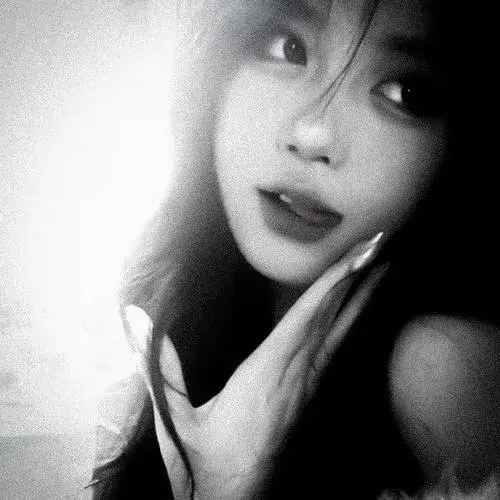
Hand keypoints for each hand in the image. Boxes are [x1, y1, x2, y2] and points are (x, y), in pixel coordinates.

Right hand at [123, 234, 386, 499]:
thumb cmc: (209, 462)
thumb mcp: (177, 420)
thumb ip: (162, 370)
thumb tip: (137, 321)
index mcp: (266, 374)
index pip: (306, 319)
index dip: (332, 284)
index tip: (357, 255)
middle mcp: (295, 376)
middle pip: (332, 319)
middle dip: (357, 279)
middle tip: (379, 246)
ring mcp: (307, 386)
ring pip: (339, 333)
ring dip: (360, 297)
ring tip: (379, 267)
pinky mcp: (309, 395)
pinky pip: (334, 349)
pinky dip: (348, 322)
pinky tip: (358, 310)